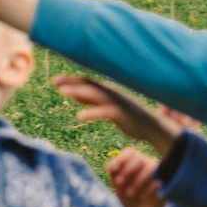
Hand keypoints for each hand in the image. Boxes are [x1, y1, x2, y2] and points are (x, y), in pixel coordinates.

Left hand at [56, 75, 195, 154]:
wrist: (151, 126)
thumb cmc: (128, 116)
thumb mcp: (107, 106)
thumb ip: (90, 100)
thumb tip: (73, 94)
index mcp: (108, 91)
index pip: (87, 82)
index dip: (72, 80)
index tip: (55, 80)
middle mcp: (111, 94)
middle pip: (89, 85)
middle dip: (72, 83)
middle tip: (54, 82)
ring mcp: (117, 103)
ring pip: (95, 95)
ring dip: (79, 92)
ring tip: (63, 93)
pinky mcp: (122, 115)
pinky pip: (105, 112)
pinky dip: (92, 113)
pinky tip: (80, 117)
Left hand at [107, 148, 173, 206]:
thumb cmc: (127, 195)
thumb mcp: (117, 184)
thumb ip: (113, 171)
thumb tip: (113, 167)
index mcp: (135, 161)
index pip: (130, 152)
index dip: (121, 159)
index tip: (112, 171)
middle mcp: (148, 164)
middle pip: (140, 158)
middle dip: (127, 170)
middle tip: (118, 183)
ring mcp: (158, 173)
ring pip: (151, 167)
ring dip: (138, 180)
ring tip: (129, 193)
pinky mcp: (166, 184)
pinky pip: (160, 181)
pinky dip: (148, 189)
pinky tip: (142, 197)